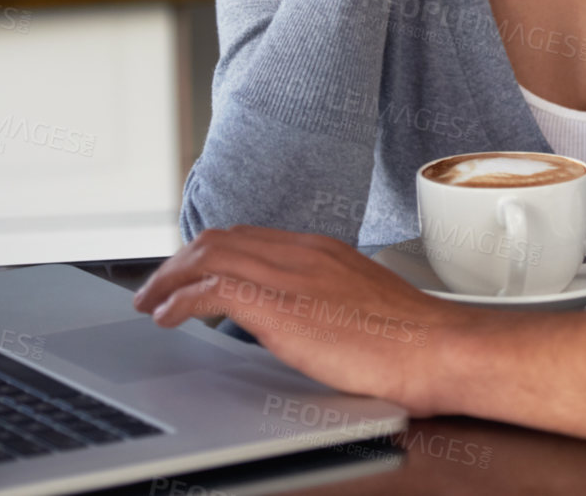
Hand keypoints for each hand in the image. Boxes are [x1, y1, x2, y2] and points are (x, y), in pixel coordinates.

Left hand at [133, 226, 469, 414]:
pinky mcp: (280, 306)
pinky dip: (181, 300)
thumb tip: (304, 315)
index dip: (210, 251)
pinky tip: (167, 317)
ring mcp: (290, 275)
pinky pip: (212, 290)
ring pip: (209, 255)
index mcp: (320, 249)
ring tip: (150, 301)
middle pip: (221, 238)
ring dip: (169, 278)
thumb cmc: (410, 339)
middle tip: (156, 286)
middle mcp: (301, 252)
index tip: (190, 270)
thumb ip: (325, 298)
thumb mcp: (361, 303)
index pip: (249, 236)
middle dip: (180, 261)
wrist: (435, 349)